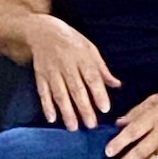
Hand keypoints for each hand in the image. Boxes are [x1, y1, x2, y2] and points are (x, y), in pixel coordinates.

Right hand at [26, 16, 120, 130]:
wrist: (43, 31)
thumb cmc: (71, 41)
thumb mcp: (90, 49)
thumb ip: (102, 69)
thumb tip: (116, 85)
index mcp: (82, 57)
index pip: (92, 77)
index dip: (98, 93)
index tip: (105, 108)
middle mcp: (67, 64)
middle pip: (76, 88)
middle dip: (84, 107)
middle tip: (91, 125)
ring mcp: (52, 71)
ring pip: (60, 93)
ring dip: (66, 111)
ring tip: (73, 127)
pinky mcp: (40, 75)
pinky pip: (43, 91)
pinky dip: (46, 105)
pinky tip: (52, 118)